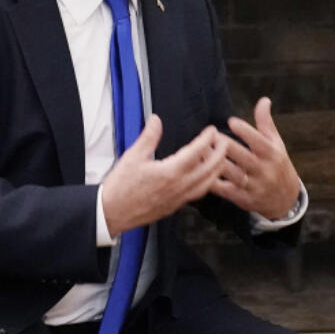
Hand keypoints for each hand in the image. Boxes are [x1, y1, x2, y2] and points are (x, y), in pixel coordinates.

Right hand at [101, 115, 227, 235]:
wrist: (111, 213)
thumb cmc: (120, 187)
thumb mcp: (132, 156)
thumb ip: (148, 137)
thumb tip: (156, 120)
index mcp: (170, 172)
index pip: (197, 152)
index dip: (207, 139)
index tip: (212, 130)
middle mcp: (179, 186)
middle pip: (210, 169)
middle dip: (221, 153)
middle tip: (224, 142)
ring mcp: (179, 198)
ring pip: (208, 183)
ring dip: (217, 169)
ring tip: (219, 158)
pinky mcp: (176, 206)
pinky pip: (198, 193)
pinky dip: (207, 182)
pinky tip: (204, 176)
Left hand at [212, 96, 300, 219]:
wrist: (286, 200)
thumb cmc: (277, 165)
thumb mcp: (276, 144)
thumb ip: (266, 123)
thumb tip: (263, 99)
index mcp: (272, 154)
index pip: (259, 142)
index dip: (246, 131)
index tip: (231, 121)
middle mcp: (264, 170)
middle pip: (243, 157)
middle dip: (226, 146)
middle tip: (209, 135)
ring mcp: (254, 186)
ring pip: (233, 174)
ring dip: (216, 163)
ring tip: (200, 152)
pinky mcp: (244, 199)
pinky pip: (227, 191)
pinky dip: (214, 183)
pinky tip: (200, 173)